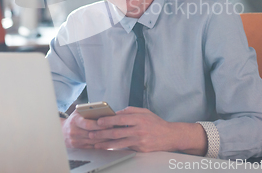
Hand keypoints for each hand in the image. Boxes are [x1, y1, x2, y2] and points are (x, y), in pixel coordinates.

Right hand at [61, 110, 111, 148]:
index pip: (88, 124)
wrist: (62, 131)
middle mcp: (74, 132)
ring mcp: (75, 141)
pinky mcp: (78, 147)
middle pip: (92, 134)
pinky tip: (107, 142)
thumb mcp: (78, 112)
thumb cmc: (74, 119)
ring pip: (93, 142)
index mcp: (75, 121)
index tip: (109, 124)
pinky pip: (92, 147)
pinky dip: (100, 145)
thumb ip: (88, 109)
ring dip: (104, 139)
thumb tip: (103, 109)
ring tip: (114, 136)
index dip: (99, 125)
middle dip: (104, 132)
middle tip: (115, 130)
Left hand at [88, 107, 206, 154]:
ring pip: (119, 143)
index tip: (98, 121)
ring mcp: (139, 142)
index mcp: (139, 119)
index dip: (108, 121)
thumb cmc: (156, 123)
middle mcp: (139, 131)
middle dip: (102, 133)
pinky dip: (115, 148)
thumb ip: (130, 111)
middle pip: (117, 132)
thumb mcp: (145, 111)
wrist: (170, 136)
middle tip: (92, 133)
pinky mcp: (140, 150)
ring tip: (96, 143)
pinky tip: (107, 147)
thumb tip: (116, 113)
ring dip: (105, 143)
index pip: (120, 119)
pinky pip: (125, 148)